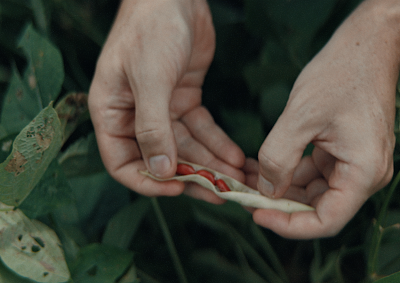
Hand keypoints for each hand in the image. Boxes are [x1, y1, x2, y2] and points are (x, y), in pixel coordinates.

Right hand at [88, 0, 244, 201]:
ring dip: (212, 164)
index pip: (123, 163)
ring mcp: (162, 109)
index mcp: (112, 113)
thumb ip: (152, 127)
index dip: (148, 182)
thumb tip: (160, 171)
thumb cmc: (151, 29)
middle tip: (220, 194)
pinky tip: (236, 156)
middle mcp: (135, 115)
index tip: (179, 189)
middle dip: (192, 176)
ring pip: (186, 147)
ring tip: (237, 178)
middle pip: (162, 159)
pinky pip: (202, 129)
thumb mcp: (149, 78)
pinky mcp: (185, 99)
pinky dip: (218, 143)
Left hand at [252, 0, 399, 237]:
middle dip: (280, 204)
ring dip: (282, 188)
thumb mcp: (300, 117)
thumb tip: (264, 192)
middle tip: (245, 195)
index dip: (289, 226)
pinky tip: (263, 165)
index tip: (257, 215)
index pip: (326, 221)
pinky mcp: (348, 154)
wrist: (366, 47)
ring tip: (248, 177)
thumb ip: (278, 158)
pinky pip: (316, 174)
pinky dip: (290, 172)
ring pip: (315, 193)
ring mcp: (358, 165)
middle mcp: (366, 176)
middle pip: (319, 209)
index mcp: (364, 172)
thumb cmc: (341, 75)